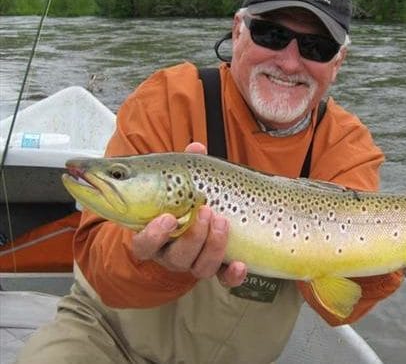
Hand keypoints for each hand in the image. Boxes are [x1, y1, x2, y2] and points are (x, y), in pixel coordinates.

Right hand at [130, 142, 246, 286]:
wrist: (196, 218)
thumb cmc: (183, 199)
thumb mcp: (181, 183)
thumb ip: (186, 167)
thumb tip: (197, 146)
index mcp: (155, 235)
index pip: (144, 244)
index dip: (153, 235)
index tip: (167, 217)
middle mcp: (172, 254)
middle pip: (178, 256)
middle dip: (194, 235)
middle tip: (206, 210)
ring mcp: (195, 263)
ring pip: (200, 267)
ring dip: (212, 246)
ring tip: (223, 221)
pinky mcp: (217, 269)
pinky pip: (223, 280)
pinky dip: (232, 275)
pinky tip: (240, 264)